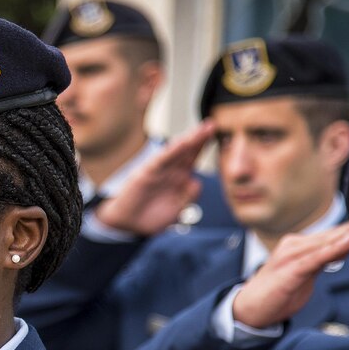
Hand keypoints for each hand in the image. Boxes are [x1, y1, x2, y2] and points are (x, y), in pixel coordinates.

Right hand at [93, 121, 214, 235]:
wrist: (130, 225)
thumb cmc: (153, 217)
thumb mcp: (176, 210)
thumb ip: (188, 197)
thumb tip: (196, 182)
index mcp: (180, 177)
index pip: (194, 158)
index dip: (204, 146)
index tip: (217, 134)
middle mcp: (171, 170)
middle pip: (187, 151)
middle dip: (199, 138)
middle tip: (211, 124)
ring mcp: (159, 170)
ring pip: (175, 153)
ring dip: (188, 141)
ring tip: (200, 131)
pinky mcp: (146, 173)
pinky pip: (161, 161)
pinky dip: (170, 152)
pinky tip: (181, 143)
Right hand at [232, 205, 348, 327]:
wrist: (250, 309)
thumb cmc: (278, 292)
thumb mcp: (307, 274)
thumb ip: (325, 258)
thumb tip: (348, 243)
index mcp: (301, 245)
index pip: (334, 232)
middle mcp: (296, 245)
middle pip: (334, 232)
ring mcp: (291, 256)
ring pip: (327, 241)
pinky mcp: (290, 270)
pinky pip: (316, 258)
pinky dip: (333, 249)